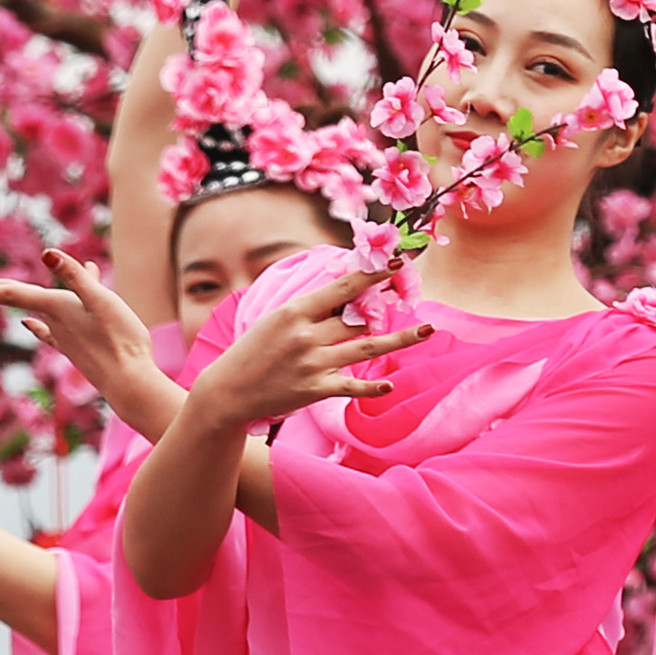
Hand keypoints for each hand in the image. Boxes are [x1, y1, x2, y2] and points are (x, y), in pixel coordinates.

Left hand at [0, 249, 168, 405]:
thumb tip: (47, 253)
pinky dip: (41, 322)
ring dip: (30, 296)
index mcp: (58, 307)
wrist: (129, 384)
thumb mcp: (101, 301)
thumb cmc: (119, 340)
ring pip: (43, 310)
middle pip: (22, 302)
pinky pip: (52, 331)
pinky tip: (35, 325)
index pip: (13, 295)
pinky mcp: (76, 349)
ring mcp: (65, 338)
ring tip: (16, 285)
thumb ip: (75, 276)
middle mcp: (56, 323)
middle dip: (0, 291)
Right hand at [184, 263, 428, 431]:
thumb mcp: (274, 318)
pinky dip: (372, 387)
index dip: (373, 275)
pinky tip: (390, 383)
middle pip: (358, 318)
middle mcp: (306, 336)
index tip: (396, 263)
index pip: (342, 288)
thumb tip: (345, 288)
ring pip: (366, 348)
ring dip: (400, 339)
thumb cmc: (253, 351)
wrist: (228, 392)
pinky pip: (351, 387)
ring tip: (427, 329)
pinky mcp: (314, 390)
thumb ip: (309, 306)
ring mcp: (312, 364)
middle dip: (385, 305)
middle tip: (412, 292)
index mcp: (294, 312)